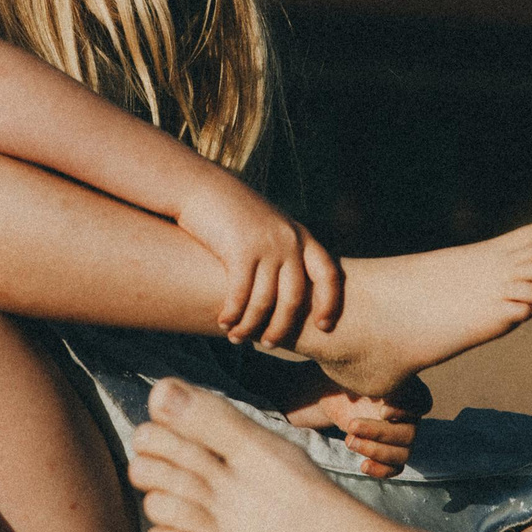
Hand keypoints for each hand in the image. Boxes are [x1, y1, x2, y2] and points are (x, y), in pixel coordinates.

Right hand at [176, 176, 342, 346]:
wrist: (201, 187)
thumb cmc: (232, 213)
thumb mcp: (268, 226)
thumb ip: (283, 251)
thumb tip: (289, 291)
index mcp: (301, 236)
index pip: (329, 274)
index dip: (330, 303)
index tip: (324, 327)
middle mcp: (288, 241)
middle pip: (294, 297)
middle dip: (282, 327)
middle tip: (269, 344)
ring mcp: (265, 245)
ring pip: (265, 301)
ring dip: (250, 325)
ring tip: (237, 337)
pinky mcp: (239, 250)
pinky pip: (241, 295)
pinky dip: (232, 314)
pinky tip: (224, 322)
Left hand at [285, 375, 431, 477]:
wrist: (328, 390)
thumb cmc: (342, 373)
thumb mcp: (349, 368)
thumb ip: (362, 369)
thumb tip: (364, 375)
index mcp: (406, 389)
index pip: (422, 403)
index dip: (406, 410)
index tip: (381, 408)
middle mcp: (408, 414)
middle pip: (409, 433)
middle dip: (379, 433)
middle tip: (351, 425)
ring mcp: (398, 434)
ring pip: (403, 453)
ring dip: (377, 451)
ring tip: (349, 441)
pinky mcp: (385, 450)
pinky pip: (395, 467)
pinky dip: (382, 470)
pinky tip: (362, 465)